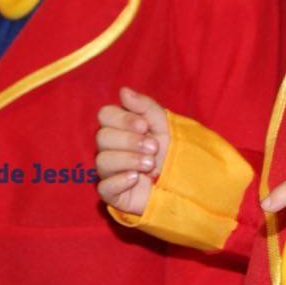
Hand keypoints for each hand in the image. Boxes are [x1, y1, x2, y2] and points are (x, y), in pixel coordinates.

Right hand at [94, 87, 170, 214]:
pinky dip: (119, 181)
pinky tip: (136, 179)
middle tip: (154, 147)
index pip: (105, 115)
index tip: (144, 126)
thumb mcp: (162, 123)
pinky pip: (104, 187)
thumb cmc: (169, 149)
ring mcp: (109, 171)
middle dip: (130, 141)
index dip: (123, 119)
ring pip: (102, 161)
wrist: (183, 180)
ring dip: (129, 160)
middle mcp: (109, 148)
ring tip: (150, 164)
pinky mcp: (112, 194)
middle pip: (102, 137)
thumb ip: (144, 106)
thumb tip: (123, 91)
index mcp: (118, 127)